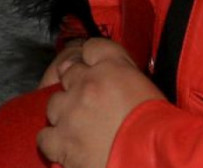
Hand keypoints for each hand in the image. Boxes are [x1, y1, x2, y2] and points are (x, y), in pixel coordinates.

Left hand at [37, 39, 164, 167]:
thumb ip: (126, 76)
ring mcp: (70, 112)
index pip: (92, 47)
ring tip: (80, 123)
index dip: (93, 58)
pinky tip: (68, 143)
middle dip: (77, 83)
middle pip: (69, 72)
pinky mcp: (61, 140)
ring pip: (53, 102)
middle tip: (90, 98)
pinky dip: (54, 139)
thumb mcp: (148, 87)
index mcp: (113, 66)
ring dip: (65, 110)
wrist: (151, 154)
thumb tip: (114, 78)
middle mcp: (87, 83)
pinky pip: (44, 135)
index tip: (94, 65)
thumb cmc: (157, 125)